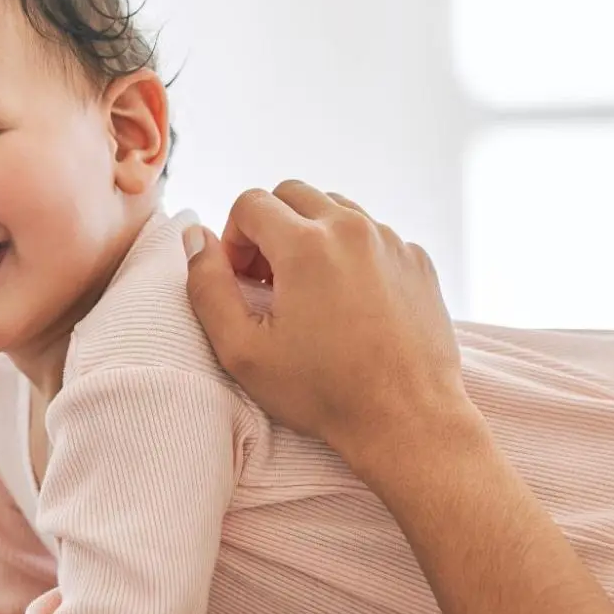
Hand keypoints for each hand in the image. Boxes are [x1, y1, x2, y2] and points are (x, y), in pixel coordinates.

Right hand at [185, 181, 470, 466]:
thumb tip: (196, 238)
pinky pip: (372, 235)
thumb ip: (208, 286)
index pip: (251, 203)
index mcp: (306, 245)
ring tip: (308, 291)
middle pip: (293, 194)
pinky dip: (351, 254)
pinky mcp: (417, 260)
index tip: (243, 281)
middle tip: (269, 282)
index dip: (233, 239)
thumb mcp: (242, 351)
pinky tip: (348, 303)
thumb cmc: (323, 392)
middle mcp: (352, 229)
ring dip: (310, 236)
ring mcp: (391, 242)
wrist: (406, 419)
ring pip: (335, 209)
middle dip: (270, 228)